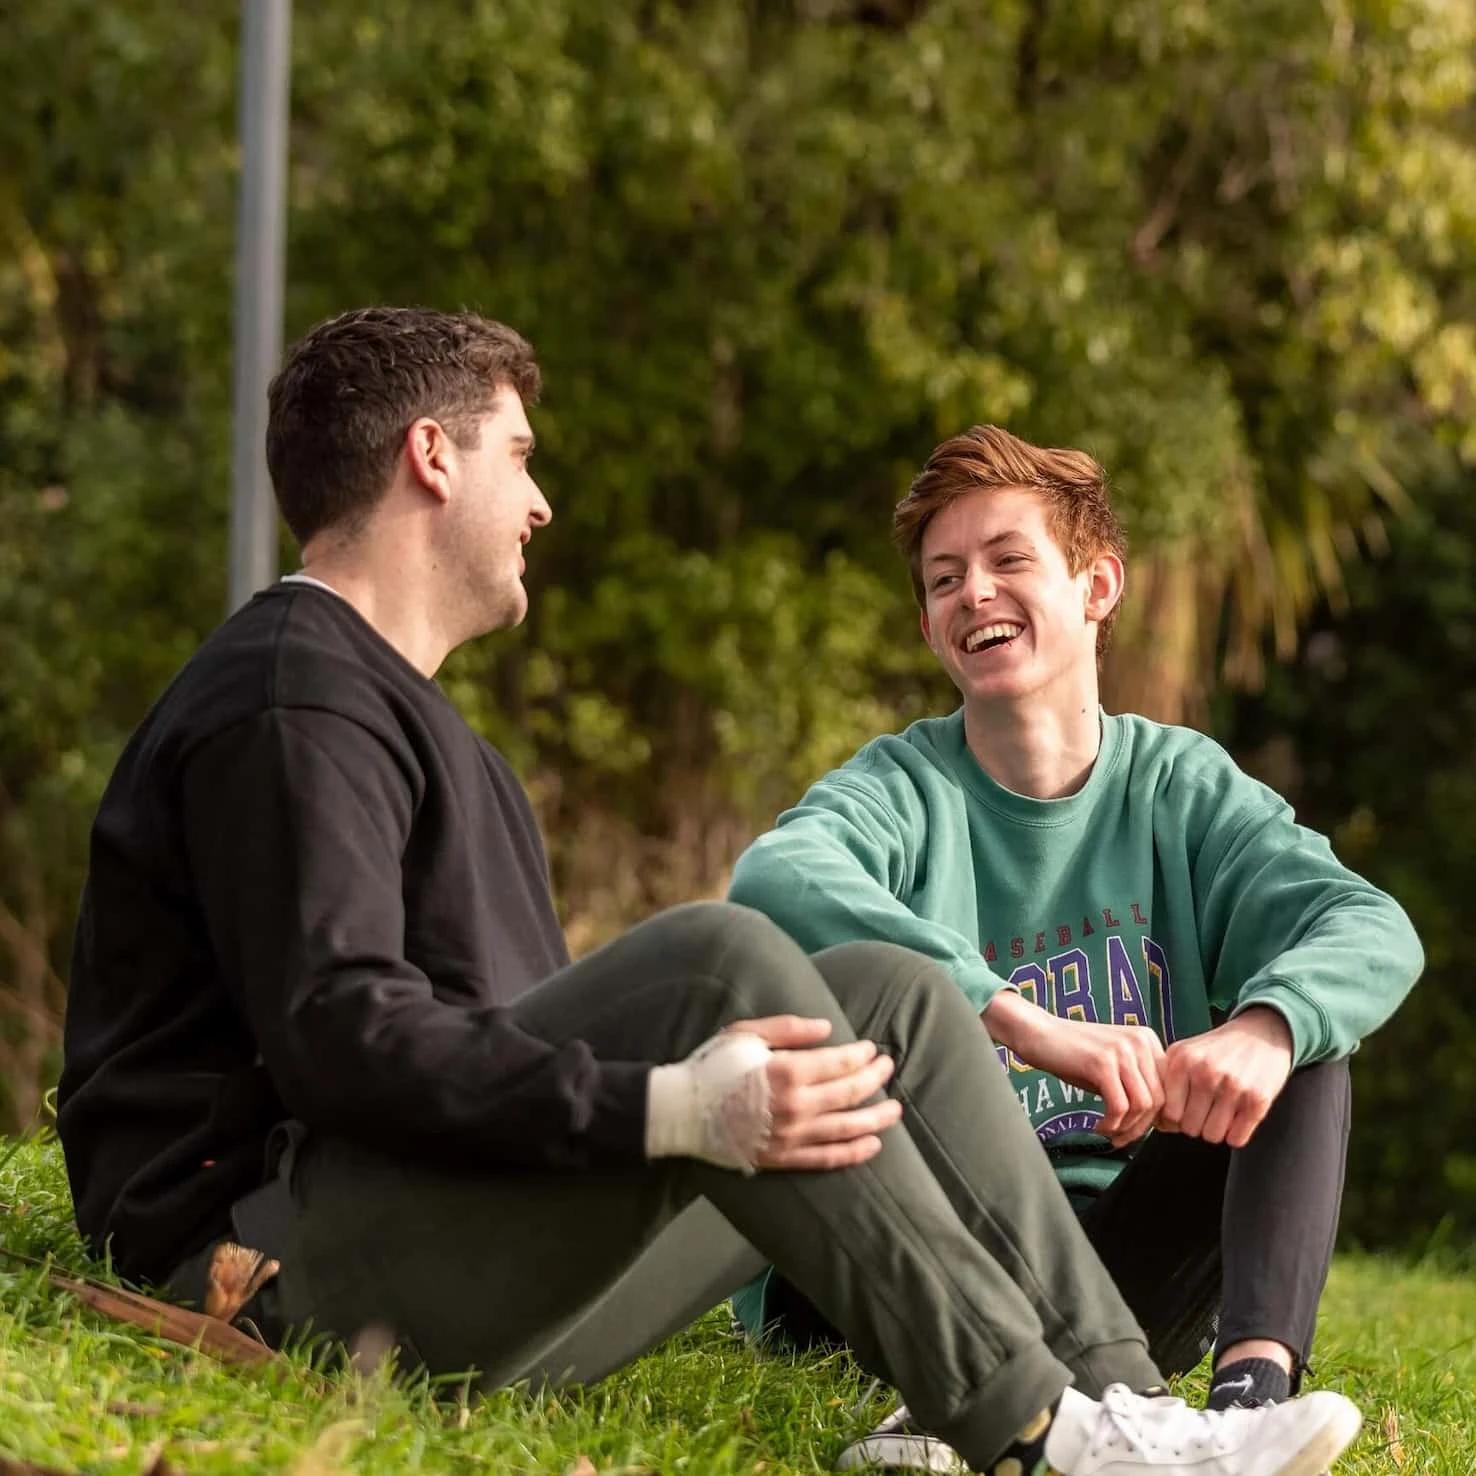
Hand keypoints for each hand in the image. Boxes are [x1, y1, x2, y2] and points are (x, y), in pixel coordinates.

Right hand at [726, 1015, 902, 1169]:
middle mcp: (797, 1105)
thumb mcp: (747, 1034)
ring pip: (847, 1128)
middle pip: (850, 1093)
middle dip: (875, 1079)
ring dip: (876, 1118)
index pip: (840, 1063)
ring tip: (895, 1109)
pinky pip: (827, 1158)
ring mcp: (792, 1136)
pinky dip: (853, 1152)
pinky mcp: (784, 1158)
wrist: (683, 1111)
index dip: (862, 1055)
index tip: (873, 1049)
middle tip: (889, 1068)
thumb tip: (828, 1029)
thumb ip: (789, 1029)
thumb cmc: (713, 1066)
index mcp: (788, 1071)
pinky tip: (873, 1144)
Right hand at [983, 991, 1164, 1147]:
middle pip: (1159, 1099)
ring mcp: (1122, 1050)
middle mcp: (1141, 1041)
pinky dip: (1112, 1124)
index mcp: (1147, 1040)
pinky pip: (1120, 1107)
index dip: (1156, 1116)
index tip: (1137, 1129)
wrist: (1038, 1033)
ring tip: (1110, 1134)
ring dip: (1127, 1129)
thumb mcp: (1113, 1064)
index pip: (1168, 1088)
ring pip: (1142, 1106)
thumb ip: (1136, 1083)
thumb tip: (1156, 1121)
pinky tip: (1099, 1127)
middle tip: (1121, 1139)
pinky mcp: (1102, 1063)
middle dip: (1141, 1127)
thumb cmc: (1073, 1053)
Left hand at [1157, 1006, 1292, 1147]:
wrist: (1261, 1034)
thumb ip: (1166, 1081)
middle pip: (1189, 1128)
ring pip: (1212, 1136)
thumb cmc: (1217, 1050)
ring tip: (1221, 1113)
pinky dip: (1236, 1134)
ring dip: (1216, 1130)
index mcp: (1182, 1061)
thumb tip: (1159, 1123)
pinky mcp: (1258, 1099)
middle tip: (1206, 1111)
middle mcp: (1205, 1072)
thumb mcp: (1184, 1053)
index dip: (1176, 1118)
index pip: (1169, 1114)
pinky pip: (1236, 1139)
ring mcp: (1233, 1085)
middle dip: (1196, 1124)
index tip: (1185, 1112)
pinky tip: (1238, 1117)